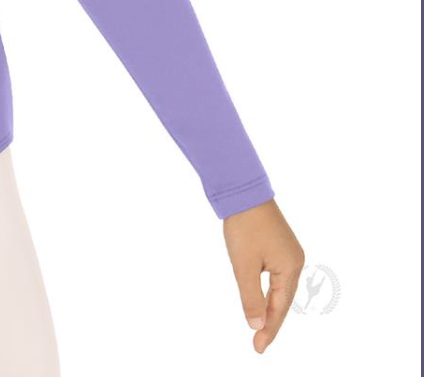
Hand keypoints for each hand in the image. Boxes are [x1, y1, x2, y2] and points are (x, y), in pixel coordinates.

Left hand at [222, 198, 303, 352]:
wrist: (243, 190)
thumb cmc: (244, 226)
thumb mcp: (244, 265)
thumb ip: (251, 297)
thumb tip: (257, 325)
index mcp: (290, 268)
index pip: (280, 308)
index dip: (269, 329)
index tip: (258, 348)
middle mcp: (295, 261)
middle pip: (283, 300)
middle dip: (271, 322)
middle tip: (258, 343)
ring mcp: (288, 252)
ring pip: (280, 288)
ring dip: (270, 306)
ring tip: (260, 326)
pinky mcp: (278, 244)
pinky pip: (276, 275)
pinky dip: (269, 290)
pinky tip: (261, 298)